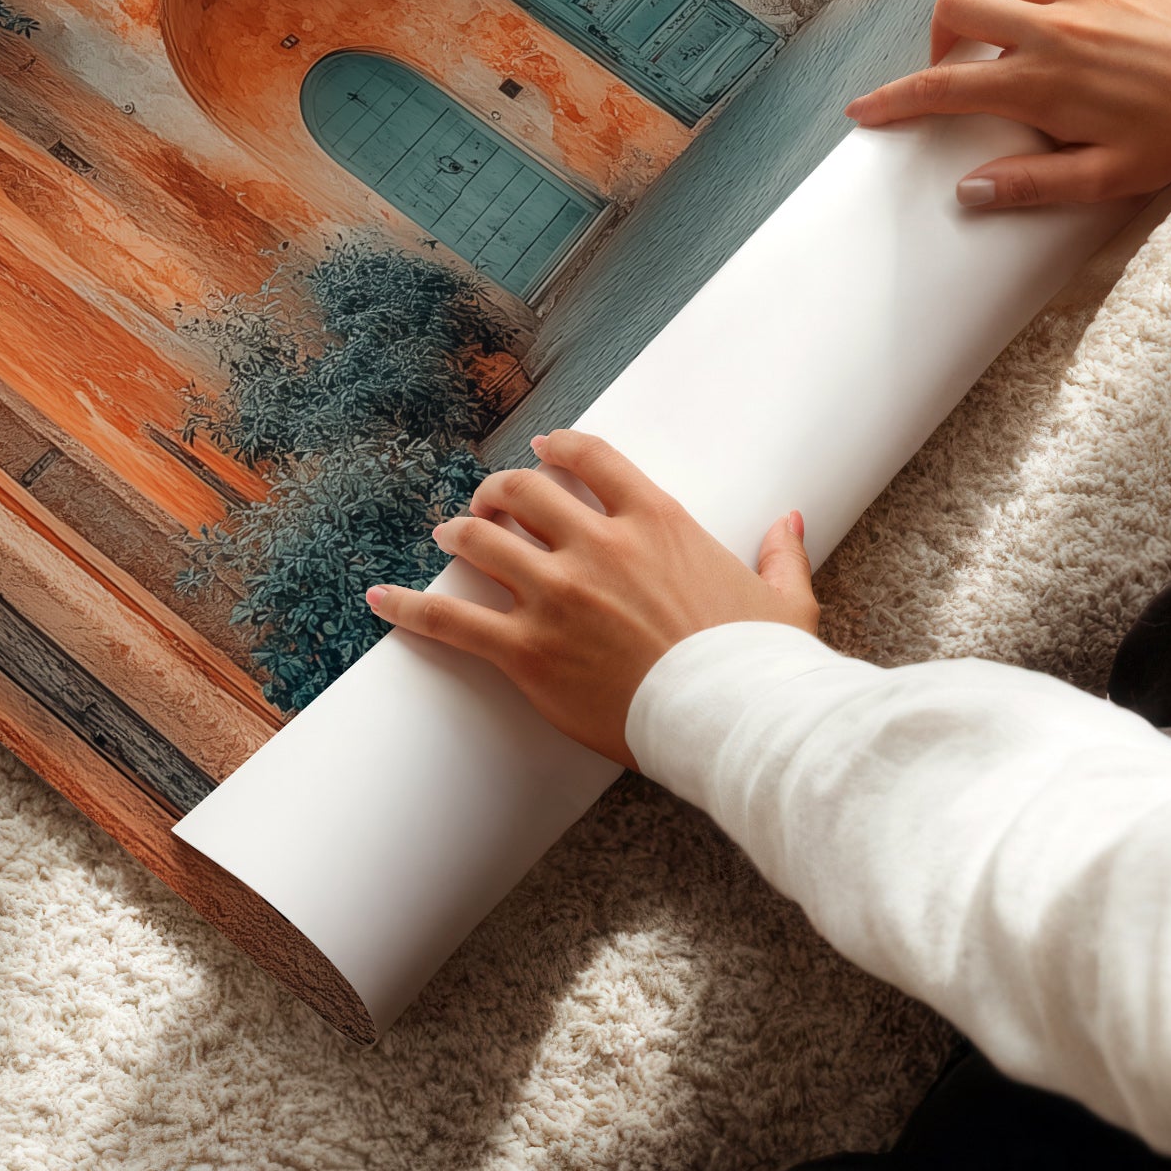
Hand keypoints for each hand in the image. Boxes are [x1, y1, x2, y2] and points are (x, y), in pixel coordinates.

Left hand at [366, 430, 816, 768]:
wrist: (735, 721)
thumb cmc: (761, 665)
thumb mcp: (783, 600)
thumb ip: (780, 553)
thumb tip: (790, 520)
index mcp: (657, 521)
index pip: (590, 459)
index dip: (557, 449)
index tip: (541, 451)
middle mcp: (598, 546)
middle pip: (523, 492)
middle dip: (498, 491)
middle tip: (487, 502)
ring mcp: (558, 595)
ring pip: (482, 541)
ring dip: (459, 533)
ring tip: (447, 535)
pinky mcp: (529, 651)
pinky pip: (452, 620)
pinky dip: (410, 606)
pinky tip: (380, 598)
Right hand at [845, 0, 1170, 209]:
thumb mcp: (1109, 177)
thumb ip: (1033, 185)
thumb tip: (967, 191)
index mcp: (1042, 82)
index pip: (943, 88)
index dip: (893, 100)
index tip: (864, 109)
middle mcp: (1051, 26)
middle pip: (954, 10)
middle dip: (936, 40)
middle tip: (954, 68)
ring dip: (985, 0)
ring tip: (1002, 32)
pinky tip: (1054, 4)